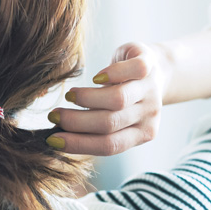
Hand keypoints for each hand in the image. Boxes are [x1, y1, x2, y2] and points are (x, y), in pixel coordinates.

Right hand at [46, 42, 169, 155]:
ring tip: (70, 96)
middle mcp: (149, 113)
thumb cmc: (126, 96)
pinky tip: (96, 77)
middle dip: (76, 122)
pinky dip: (112, 73)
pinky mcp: (149, 64)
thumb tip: (56, 137)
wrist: (157, 68)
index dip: (78, 144)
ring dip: (88, 99)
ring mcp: (150, 88)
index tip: (52, 139)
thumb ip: (96, 128)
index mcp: (142, 133)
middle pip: (110, 123)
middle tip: (54, 115)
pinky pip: (135, 70)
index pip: (109, 145)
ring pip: (118, 99)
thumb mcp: (117, 116)